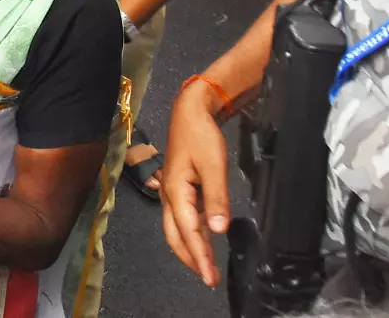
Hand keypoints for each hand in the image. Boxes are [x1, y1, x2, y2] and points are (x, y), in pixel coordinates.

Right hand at [160, 83, 231, 287]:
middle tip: (208, 277)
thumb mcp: (213, 166)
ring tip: (208, 264)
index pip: (188, 232)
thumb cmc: (200, 135)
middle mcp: (170, 195)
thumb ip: (216, 198)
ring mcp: (173, 192)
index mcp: (176, 192)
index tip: (209, 277)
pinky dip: (194, 233)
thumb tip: (219, 229)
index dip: (199, 257)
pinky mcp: (180, 187)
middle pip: (175, 236)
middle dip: (190, 258)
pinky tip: (207, 237)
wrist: (190, 111)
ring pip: (178, 228)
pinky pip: (185, 217)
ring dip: (192, 247)